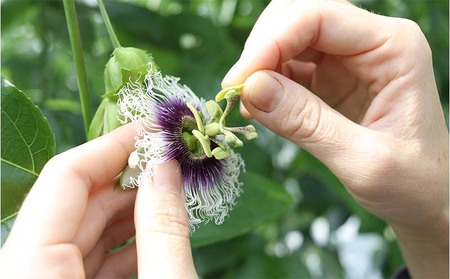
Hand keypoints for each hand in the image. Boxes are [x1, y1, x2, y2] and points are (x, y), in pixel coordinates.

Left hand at [0, 125, 196, 277]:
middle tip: (173, 157)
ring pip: (84, 230)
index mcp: (30, 272)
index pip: (64, 177)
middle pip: (76, 202)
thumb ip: (163, 229)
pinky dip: (127, 242)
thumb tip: (167, 166)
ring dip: (132, 208)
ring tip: (173, 189)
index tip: (155, 127)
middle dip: (130, 176)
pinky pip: (89, 259)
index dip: (114, 144)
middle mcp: (26, 273)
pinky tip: (159, 230)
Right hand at [222, 0, 447, 276]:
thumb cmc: (412, 183)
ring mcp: (348, 59)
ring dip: (260, 65)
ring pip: (287, 37)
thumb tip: (251, 90)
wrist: (426, 198)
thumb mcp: (364, 162)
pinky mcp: (330, 78)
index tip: (239, 83)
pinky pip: (287, 65)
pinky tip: (259, 107)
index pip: (319, 16)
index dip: (271, 42)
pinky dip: (265, 81)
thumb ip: (307, 124)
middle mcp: (369, 43)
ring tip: (246, 103)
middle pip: (298, 16)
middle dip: (262, 48)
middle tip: (238, 92)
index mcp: (392, 48)